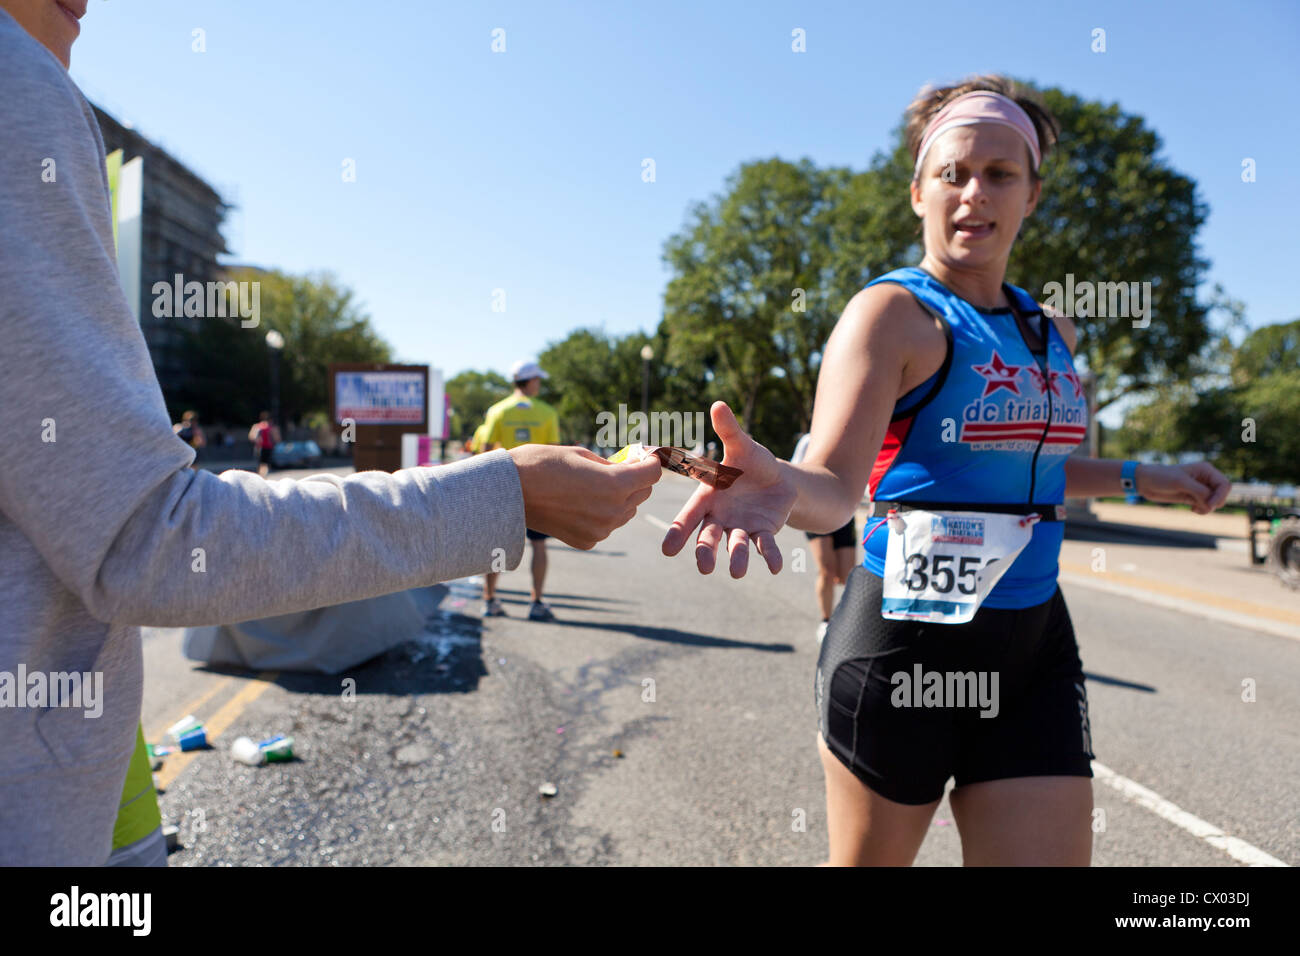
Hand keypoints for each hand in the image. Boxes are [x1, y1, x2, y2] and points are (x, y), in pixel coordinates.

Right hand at [509, 444, 660, 549]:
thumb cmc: (542, 464)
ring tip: (593, 485)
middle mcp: (612, 511)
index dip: (649, 462)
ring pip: (625, 511)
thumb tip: (628, 468)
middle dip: (635, 480)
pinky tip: (579, 504)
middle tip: (620, 467)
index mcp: (615, 485)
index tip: (643, 457)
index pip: (651, 474)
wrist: (509, 492)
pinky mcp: (587, 541)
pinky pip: (605, 526)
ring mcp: (600, 530)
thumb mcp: (581, 454)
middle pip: (642, 494)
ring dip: (619, 498)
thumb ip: (611, 464)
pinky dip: (600, 515)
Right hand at [661, 401, 796, 576]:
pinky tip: (777, 567)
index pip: (690, 516)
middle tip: (704, 566)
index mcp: (708, 497)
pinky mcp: (764, 533)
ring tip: (738, 571)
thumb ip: (729, 430)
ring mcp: (741, 528)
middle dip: (705, 551)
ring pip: (736, 545)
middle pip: (708, 536)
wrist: (778, 479)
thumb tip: (718, 404)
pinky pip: (766, 547)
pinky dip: (771, 556)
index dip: (678, 532)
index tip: (667, 550)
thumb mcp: (742, 445)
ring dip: (737, 558)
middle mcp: (721, 517)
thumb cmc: (751, 462)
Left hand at [1136, 461, 1230, 514]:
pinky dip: (1203, 510)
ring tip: (1195, 508)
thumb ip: (1199, 491)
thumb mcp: (1181, 482)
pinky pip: (1206, 506)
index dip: (1220, 496)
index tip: (1208, 505)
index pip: (1225, 485)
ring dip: (1207, 508)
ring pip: (1215, 502)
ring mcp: (1200, 488)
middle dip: (1214, 503)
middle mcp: (1206, 478)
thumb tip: (1212, 502)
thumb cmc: (1162, 477)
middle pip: (1222, 494)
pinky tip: (1192, 509)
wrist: (1146, 482)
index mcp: (1206, 470)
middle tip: (1200, 507)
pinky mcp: (1194, 497)